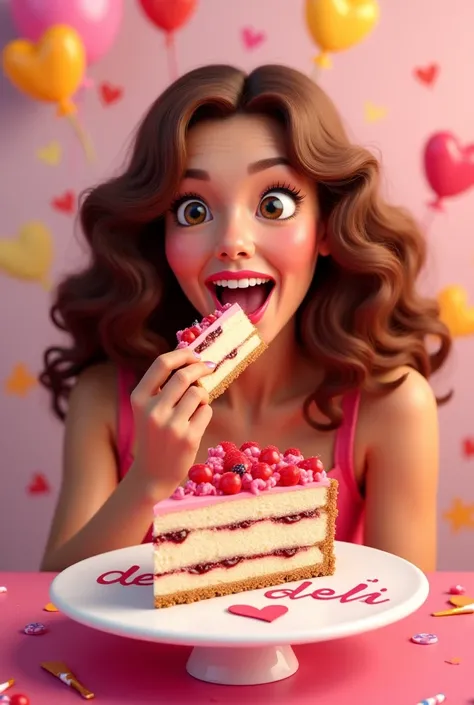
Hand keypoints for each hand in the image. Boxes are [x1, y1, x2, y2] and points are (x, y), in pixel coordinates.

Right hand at [129, 348, 214, 495]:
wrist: (152, 474)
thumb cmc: (154, 435)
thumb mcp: (147, 409)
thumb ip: (162, 386)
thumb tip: (193, 358)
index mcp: (139, 398)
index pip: (162, 363)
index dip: (183, 354)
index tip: (195, 354)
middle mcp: (152, 410)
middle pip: (184, 375)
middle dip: (201, 368)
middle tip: (210, 367)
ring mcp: (171, 425)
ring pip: (198, 393)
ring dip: (203, 394)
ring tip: (198, 404)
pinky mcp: (188, 438)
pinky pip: (206, 411)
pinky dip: (205, 411)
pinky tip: (196, 421)